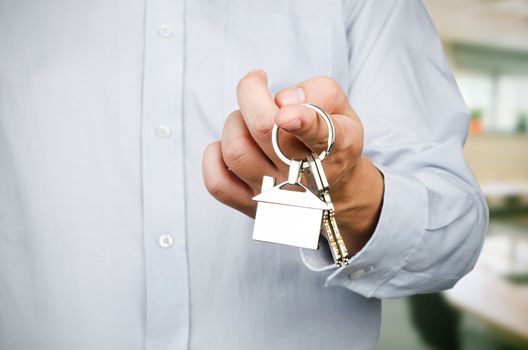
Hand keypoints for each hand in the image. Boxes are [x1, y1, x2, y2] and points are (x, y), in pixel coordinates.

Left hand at [203, 70, 383, 254]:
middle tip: (257, 88)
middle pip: (263, 130)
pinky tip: (236, 144)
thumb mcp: (345, 112)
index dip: (300, 120)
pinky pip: (217, 182)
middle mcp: (302, 174)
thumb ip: (322, 92)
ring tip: (249, 121)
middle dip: (251, 94)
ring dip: (235, 123)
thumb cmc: (333, 144)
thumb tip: (284, 99)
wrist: (337, 194)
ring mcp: (274, 193)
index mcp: (333, 148)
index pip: (318, 134)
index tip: (285, 112)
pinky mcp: (251, 205)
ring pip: (236, 150)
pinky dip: (215, 155)